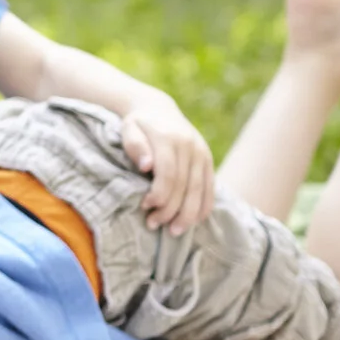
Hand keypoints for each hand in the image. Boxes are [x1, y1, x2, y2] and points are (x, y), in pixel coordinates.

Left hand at [121, 99, 214, 234]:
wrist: (158, 109)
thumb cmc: (138, 124)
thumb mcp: (129, 129)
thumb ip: (135, 146)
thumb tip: (146, 166)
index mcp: (170, 138)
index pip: (168, 173)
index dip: (158, 194)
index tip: (144, 207)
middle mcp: (190, 146)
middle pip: (185, 186)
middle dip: (170, 209)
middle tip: (154, 224)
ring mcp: (202, 154)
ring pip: (200, 190)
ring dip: (188, 214)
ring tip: (174, 231)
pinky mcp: (208, 161)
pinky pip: (210, 188)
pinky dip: (204, 207)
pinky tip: (194, 222)